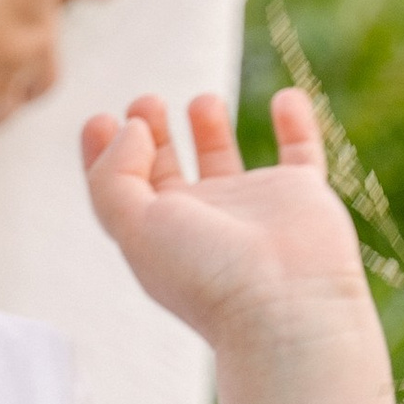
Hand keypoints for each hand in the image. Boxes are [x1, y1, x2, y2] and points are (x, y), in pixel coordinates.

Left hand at [82, 88, 369, 345]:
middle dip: (153, 133)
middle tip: (146, 102)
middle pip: (168, 171)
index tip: (101, 118)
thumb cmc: (205, 273)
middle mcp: (203, 222)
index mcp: (159, 235)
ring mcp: (253, 208)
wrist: (284, 305)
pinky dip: (296, 123)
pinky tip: (286, 98)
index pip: (123, 189)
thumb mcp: (134, 226)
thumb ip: (114, 175)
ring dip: (210, 128)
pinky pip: (301, 151)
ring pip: (225, 160)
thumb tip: (132, 128)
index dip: (106, 154)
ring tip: (201, 102)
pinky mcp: (301, 196)